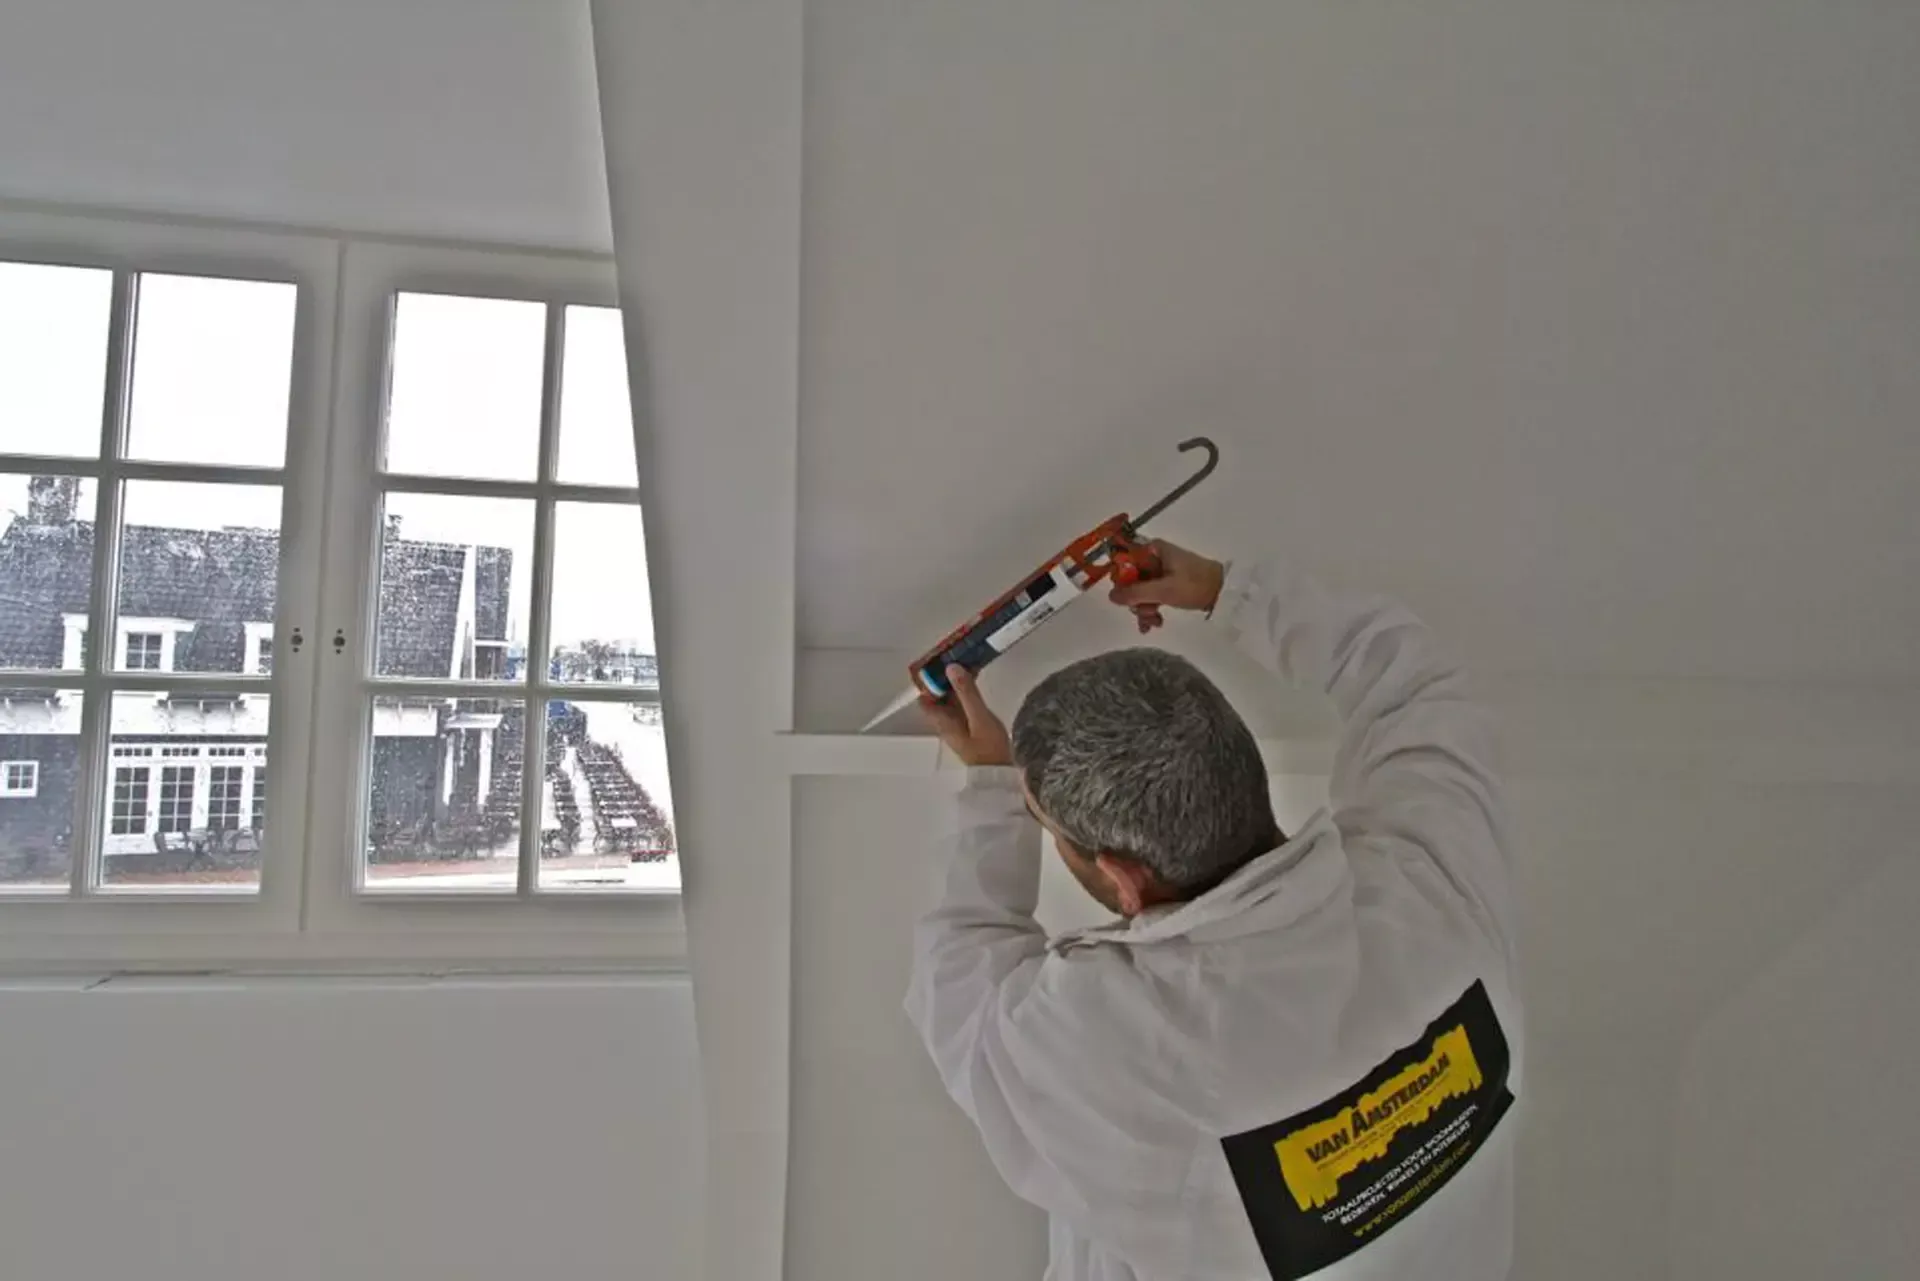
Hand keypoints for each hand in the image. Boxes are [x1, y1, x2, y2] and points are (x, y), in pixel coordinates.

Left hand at [922, 665, 1012, 766]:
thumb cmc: (989, 748)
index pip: (925, 697)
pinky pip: (962, 706)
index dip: (928, 680)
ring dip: (955, 684)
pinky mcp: (969, 728)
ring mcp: (957, 727)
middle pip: (938, 697)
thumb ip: (966, 692)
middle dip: (944, 679)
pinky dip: (965, 693)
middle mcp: (946, 724)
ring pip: (950, 701)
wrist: (1000, 774)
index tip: (937, 662)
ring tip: (965, 665)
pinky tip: (974, 684)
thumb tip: (952, 668)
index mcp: (942, 721)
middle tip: (954, 658)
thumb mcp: (978, 716)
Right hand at [1107, 540, 1225, 633]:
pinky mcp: (1169, 583)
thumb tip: (1111, 596)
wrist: (1224, 593)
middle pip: (1131, 578)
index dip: (1121, 579)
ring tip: (1152, 623)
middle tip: (1144, 615)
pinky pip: (1152, 595)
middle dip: (1135, 600)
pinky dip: (1151, 608)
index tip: (1125, 598)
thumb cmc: (1195, 585)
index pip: (1124, 560)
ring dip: (1143, 608)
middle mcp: (1155, 556)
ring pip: (1141, 589)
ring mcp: (1162, 571)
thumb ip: (1136, 593)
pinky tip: (1155, 623)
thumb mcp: (1164, 590)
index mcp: (1153, 549)